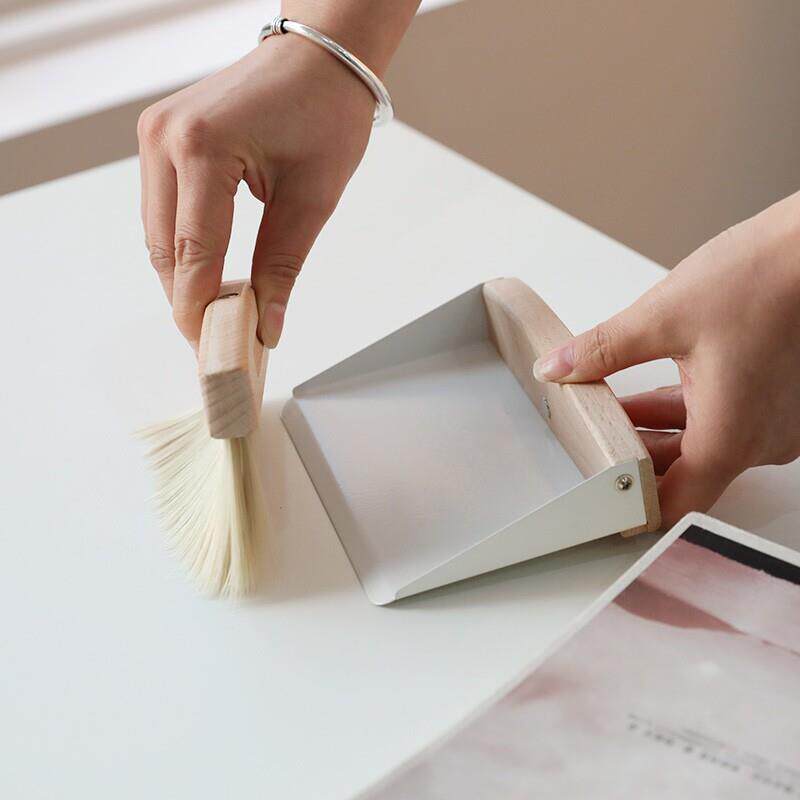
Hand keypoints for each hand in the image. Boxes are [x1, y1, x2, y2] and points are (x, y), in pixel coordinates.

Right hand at [137, 33, 373, 347]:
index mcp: (202, 147)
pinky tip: (208, 272)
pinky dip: (182, 246)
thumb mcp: (313, 198)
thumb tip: (267, 327)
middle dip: (188, 300)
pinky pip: (163, 209)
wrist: (318, 59)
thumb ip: (282, 267)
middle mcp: (165, 138)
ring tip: (217, 314)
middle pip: (164, 248)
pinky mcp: (161, 138)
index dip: (200, 309)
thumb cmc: (326, 113)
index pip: (193, 252)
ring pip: (157, 233)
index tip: (213, 352)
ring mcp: (156, 134)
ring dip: (183, 276)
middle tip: (217, 342)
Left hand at [533, 191, 799, 527]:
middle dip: (632, 458)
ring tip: (605, 411)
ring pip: (702, 444)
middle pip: (685, 472)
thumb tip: (559, 367)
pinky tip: (645, 393)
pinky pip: (722, 420)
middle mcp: (760, 439)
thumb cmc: (766, 278)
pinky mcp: (777, 398)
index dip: (636, 511)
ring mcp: (775, 421)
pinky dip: (683, 412)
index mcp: (731, 435)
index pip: (677, 503)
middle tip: (589, 443)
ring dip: (652, 431)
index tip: (604, 509)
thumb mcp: (663, 317)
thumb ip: (602, 350)